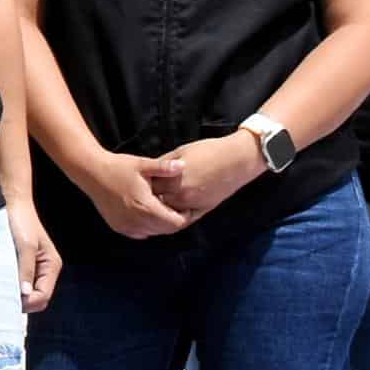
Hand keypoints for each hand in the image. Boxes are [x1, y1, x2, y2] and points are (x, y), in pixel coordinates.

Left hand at [6, 199, 63, 313]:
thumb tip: (24, 294)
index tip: (7, 299)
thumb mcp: (25, 244)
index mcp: (51, 266)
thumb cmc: (20, 220)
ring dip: (12, 294)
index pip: (43, 296)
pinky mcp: (19, 265)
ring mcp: (32, 269)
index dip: (27, 302)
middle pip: (36, 299)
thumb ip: (26, 269)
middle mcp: (44, 270)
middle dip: (20, 301)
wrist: (10, 201)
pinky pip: (16, 283)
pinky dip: (7, 285)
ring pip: (25, 293)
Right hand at [77, 145, 187, 239]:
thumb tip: (183, 165)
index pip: (176, 223)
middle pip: (166, 230)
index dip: (185, 216)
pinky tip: (146, 211)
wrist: (90, 172)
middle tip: (175, 206)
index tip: (185, 205)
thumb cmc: (117, 167)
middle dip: (174, 220)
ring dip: (161, 224)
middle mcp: (136, 220)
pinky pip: (141, 232)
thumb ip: (164, 168)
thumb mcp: (142, 165)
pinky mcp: (118, 227)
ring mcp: (126, 226)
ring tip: (160, 207)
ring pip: (154, 232)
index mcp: (145, 206)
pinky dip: (147, 226)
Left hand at [138, 133, 263, 224]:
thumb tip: (149, 171)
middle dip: (147, 199)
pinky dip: (174, 216)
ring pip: (168, 212)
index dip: (140, 185)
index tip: (132, 184)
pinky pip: (183, 218)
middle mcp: (181, 195)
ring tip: (149, 206)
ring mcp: (193, 204)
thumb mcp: (180, 152)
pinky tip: (167, 213)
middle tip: (137, 197)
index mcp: (173, 179)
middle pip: (156, 202)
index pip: (148, 187)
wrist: (236, 161)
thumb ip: (163, 164)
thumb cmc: (208, 151)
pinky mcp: (203, 209)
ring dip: (159, 209)